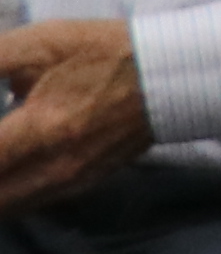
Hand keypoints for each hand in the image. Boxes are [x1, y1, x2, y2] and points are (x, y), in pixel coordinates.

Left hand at [0, 21, 155, 217]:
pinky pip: (27, 206)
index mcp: (41, 128)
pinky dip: (3, 197)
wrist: (170, 75)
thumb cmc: (102, 52)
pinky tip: (3, 177)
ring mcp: (70, 182)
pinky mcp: (83, 186)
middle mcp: (54, 167)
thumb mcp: (38, 43)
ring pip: (4, 209)